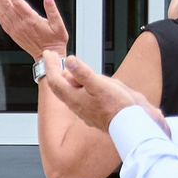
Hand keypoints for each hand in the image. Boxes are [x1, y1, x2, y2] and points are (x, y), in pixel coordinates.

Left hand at [0, 0, 68, 58]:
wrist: (48, 56)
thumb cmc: (55, 40)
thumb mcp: (59, 25)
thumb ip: (53, 10)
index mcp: (31, 20)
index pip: (18, 2)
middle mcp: (21, 25)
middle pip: (7, 6)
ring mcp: (16, 30)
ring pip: (3, 13)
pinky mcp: (14, 34)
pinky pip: (2, 22)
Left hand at [41, 54, 157, 133]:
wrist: (129, 124)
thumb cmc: (116, 106)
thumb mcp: (99, 85)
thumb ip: (83, 73)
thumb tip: (69, 61)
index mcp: (74, 98)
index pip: (55, 80)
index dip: (50, 65)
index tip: (48, 53)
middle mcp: (75, 105)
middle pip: (58, 86)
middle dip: (54, 70)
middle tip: (53, 58)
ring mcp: (82, 109)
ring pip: (68, 92)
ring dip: (64, 78)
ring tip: (65, 67)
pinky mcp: (91, 112)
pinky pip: (77, 96)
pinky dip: (74, 85)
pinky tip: (80, 83)